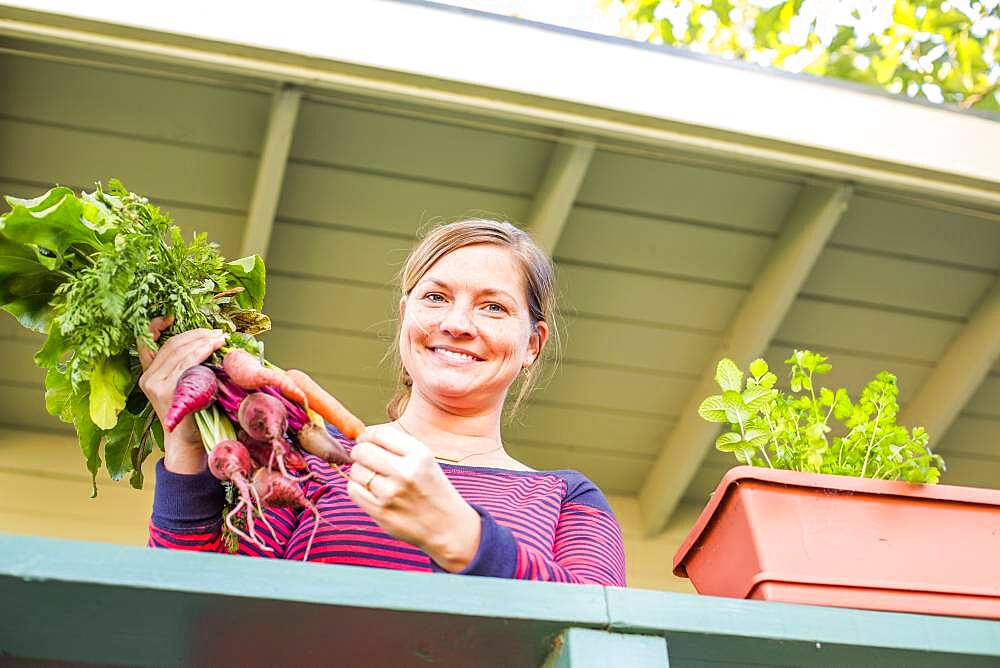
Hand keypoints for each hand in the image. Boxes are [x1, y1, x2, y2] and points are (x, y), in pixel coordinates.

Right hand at [137, 315, 225, 472]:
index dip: (156, 325)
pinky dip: (203, 350)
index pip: (147, 342)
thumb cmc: (191, 414)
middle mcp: (147, 378)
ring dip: (203, 339)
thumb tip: (204, 340)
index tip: (171, 316)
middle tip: (215, 332)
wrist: (187, 444)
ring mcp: (155, 383)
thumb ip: (182, 366)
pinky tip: (215, 346)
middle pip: (171, 344)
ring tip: (219, 337)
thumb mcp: (183, 386)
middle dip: (196, 333)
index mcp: (148, 374)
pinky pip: (188, 362)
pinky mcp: (167, 389)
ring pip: (180, 350)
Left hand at [348, 426, 481, 571]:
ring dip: (359, 471)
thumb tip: (362, 438)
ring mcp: (392, 494)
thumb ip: (397, 447)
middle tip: (363, 457)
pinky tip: (370, 490)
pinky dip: (357, 487)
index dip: (367, 435)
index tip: (365, 440)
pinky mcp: (381, 512)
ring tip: (372, 477)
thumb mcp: (426, 461)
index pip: (380, 433)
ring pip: (356, 471)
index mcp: (420, 455)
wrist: (447, 527)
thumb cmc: (432, 489)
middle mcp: (406, 472)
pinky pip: (353, 490)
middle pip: (363, 451)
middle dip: (359, 452)